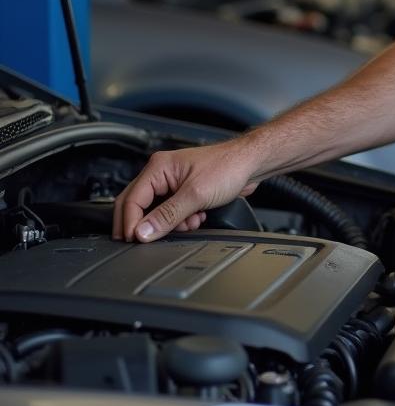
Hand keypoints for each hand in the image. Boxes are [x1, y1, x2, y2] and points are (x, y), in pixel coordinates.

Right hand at [112, 141, 259, 242]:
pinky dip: (181, 220)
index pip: (131, 200)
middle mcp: (162, 173)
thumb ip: (168, 215)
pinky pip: (172, 212)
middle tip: (150, 241)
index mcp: (158, 167)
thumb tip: (142, 232)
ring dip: (170, 223)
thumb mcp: (196, 194)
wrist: (252, 163)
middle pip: (138, 206)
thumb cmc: (229, 166)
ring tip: (189, 223)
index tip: (134, 242)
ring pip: (156, 212)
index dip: (130, 223)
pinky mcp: (184, 191)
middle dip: (148, 225)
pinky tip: (197, 218)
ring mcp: (173, 183)